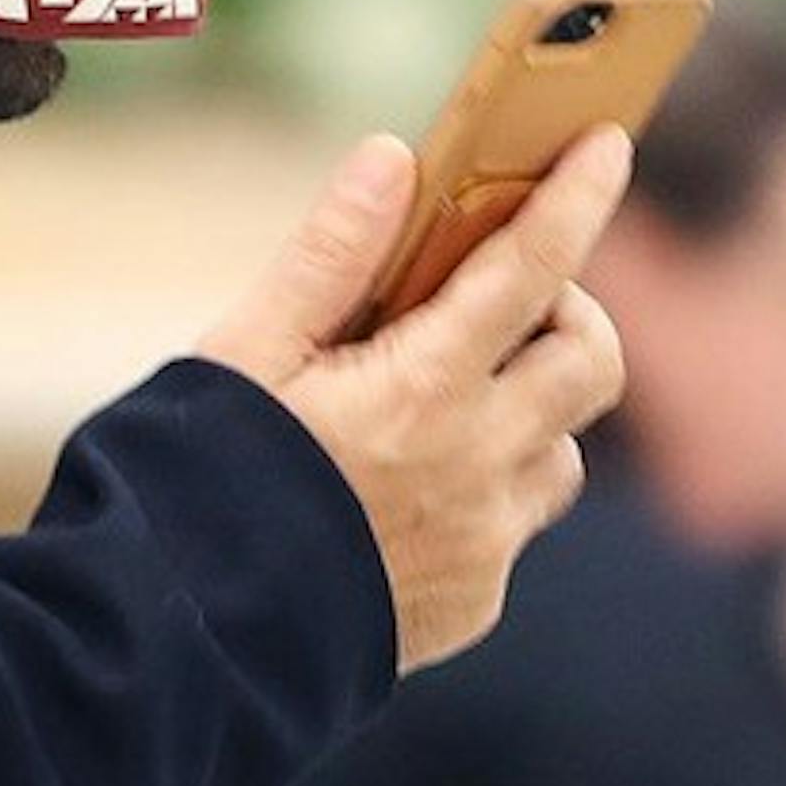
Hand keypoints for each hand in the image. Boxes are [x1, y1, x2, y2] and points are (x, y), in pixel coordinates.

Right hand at [198, 126, 630, 674]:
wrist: (177, 642)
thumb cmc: (193, 479)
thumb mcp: (243, 351)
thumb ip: (329, 254)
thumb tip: (393, 157)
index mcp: (419, 390)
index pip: (530, 269)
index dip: (575, 197)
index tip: (607, 144)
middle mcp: (476, 467)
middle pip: (591, 362)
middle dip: (566, 313)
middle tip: (495, 302)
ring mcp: (484, 544)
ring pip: (559, 451)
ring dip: (525, 411)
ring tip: (433, 406)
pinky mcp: (474, 603)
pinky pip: (511, 528)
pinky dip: (479, 491)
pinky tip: (396, 494)